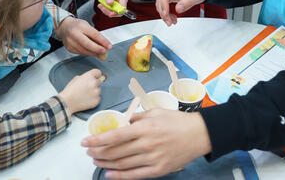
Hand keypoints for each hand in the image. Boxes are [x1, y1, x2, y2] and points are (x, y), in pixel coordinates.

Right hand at [57, 16, 111, 56]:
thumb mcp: (87, 26)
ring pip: (84, 50)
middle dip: (97, 49)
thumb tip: (105, 46)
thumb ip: (95, 35)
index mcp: (81, 26)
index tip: (109, 46)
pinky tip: (92, 52)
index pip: (94, 34)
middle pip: (87, 44)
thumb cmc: (78, 26)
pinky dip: (87, 53)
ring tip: (100, 53)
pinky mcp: (69, 48)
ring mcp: (70, 42)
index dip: (103, 41)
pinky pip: (80, 53)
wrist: (64, 27)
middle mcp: (74, 34)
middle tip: (104, 52)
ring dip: (93, 53)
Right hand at [59, 69, 102, 114]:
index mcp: (89, 76)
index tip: (95, 78)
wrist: (66, 102)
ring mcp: (96, 92)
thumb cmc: (69, 91)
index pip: (98, 72)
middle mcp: (94, 83)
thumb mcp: (76, 79)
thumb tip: (90, 79)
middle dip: (94, 84)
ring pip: (98, 90)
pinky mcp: (96, 101)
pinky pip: (98, 98)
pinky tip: (87, 100)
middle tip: (86, 89)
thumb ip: (85, 77)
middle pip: (99, 82)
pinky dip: (94, 99)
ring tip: (85, 95)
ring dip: (94, 92)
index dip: (96, 75)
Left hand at [82, 109, 211, 178]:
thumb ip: (137, 117)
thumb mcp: (156, 112)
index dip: (97, 139)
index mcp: (144, 128)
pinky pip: (134, 175)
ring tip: (96, 160)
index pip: (115, 135)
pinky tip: (109, 174)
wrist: (199, 134)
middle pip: (115, 152)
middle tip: (88, 151)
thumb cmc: (178, 121)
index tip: (85, 141)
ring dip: (105, 163)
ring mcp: (152, 158)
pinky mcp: (158, 169)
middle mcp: (146, 144)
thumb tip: (122, 121)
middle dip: (97, 152)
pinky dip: (120, 176)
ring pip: (122, 164)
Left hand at [97, 0, 127, 17]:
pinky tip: (101, 5)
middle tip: (101, 7)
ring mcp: (118, 3)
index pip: (123, 8)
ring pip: (114, 12)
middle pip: (119, 12)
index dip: (117, 12)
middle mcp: (122, 1)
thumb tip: (110, 4)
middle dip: (109, 12)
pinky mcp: (114, 4)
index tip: (110, 13)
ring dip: (106, 10)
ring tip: (100, 5)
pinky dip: (105, 9)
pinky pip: (111, 10)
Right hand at [155, 0, 212, 25]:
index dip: (164, 3)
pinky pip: (164, 4)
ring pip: (160, 2)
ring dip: (164, 13)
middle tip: (169, 22)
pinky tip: (172, 17)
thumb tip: (178, 9)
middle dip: (163, 12)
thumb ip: (188, 2)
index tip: (166, 13)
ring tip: (171, 21)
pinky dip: (166, 12)